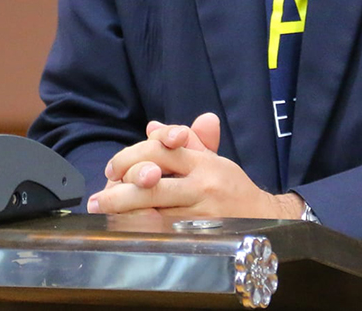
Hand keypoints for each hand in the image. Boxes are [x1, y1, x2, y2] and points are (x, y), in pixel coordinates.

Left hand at [87, 114, 303, 219]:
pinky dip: (141, 228)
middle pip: (153, 180)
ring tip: (102, 210)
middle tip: (100, 195)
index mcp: (202, 161)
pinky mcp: (197, 234)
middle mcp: (201, 184)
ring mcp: (199, 212)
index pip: (162, 149)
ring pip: (155, 208)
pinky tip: (123, 228)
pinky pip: (163, 231)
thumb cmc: (231, 187)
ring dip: (123, 210)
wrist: (261, 218)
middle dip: (121, 186)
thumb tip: (153, 126)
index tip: (113, 167)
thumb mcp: (212, 158)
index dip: (133, 154)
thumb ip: (184, 141)